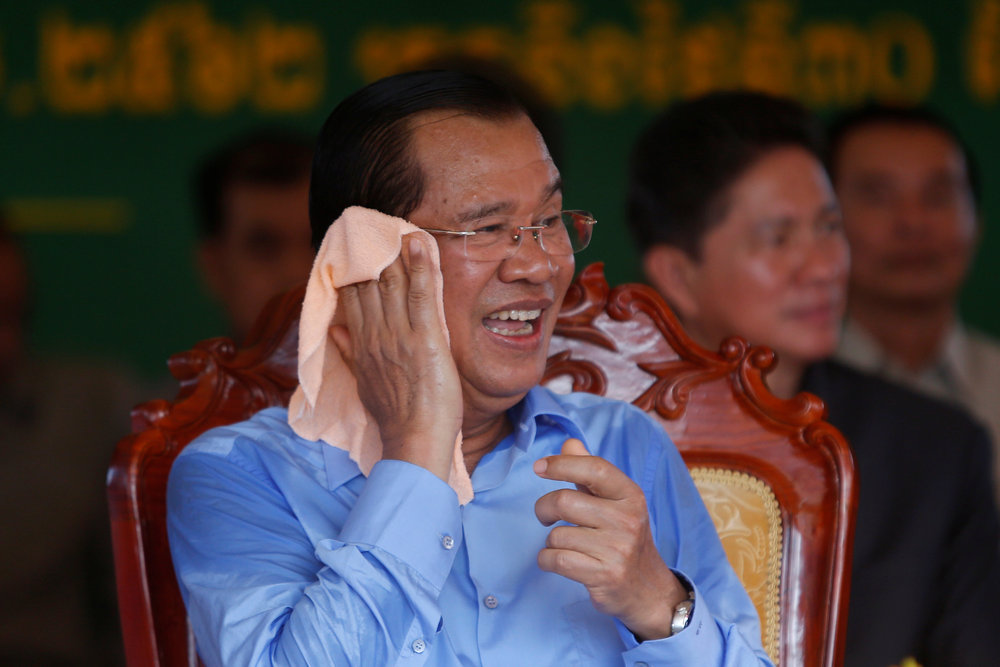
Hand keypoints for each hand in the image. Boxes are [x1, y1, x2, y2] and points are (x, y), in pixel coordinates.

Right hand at [330, 234, 461, 481]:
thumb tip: (337, 329)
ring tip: (398, 225)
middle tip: (376, 224)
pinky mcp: (426, 339)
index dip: (356, 269)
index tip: (358, 246)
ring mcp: (400, 335)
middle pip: (370, 284)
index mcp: (362, 344)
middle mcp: (376, 335)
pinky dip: (422, 266)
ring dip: (395, 251)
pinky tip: (420, 242)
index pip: (353, 297)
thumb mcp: (365, 384)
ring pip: (393, 283)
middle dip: (372, 253)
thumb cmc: (396, 416)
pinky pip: (421, 294)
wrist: (414, 440)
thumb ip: (351, 353)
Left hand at [534, 438, 688, 639]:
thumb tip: (569, 443)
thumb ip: (589, 472)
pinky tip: (557, 560)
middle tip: (545, 516)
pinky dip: (546, 559)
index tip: (539, 467)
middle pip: (565, 501)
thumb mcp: (614, 502)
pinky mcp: (605, 575)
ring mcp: (618, 549)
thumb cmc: (623, 538)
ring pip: (557, 535)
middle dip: (544, 508)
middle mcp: (628, 520)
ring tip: (565, 545)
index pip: (595, 468)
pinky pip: (556, 559)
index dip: (563, 464)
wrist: (648, 589)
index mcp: (631, 495)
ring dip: (550, 540)